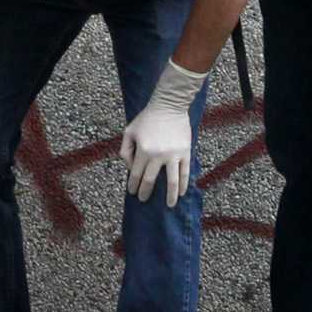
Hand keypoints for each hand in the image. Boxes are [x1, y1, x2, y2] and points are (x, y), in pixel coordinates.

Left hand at [120, 61, 207, 205]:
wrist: (169, 106)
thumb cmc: (147, 119)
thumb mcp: (129, 131)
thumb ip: (125, 150)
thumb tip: (130, 168)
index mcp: (143, 150)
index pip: (136, 174)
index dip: (133, 185)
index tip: (132, 192)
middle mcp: (158, 155)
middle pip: (151, 180)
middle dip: (146, 192)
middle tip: (143, 199)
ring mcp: (173, 155)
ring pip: (172, 182)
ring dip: (169, 196)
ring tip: (168, 205)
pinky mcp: (185, 153)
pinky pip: (185, 173)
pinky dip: (183, 185)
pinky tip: (181, 193)